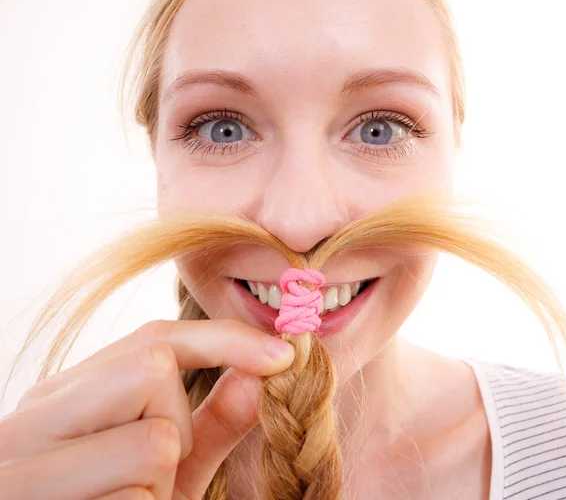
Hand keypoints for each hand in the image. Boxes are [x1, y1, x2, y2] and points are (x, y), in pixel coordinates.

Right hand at [0, 319, 294, 498]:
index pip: (151, 339)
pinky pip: (139, 498)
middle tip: (155, 468)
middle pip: (152, 365)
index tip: (282, 354)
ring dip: (163, 481)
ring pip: (156, 439)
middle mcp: (30, 420)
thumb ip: (213, 421)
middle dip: (179, 418)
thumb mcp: (168, 468)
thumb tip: (263, 372)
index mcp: (59, 397)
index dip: (225, 338)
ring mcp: (22, 470)